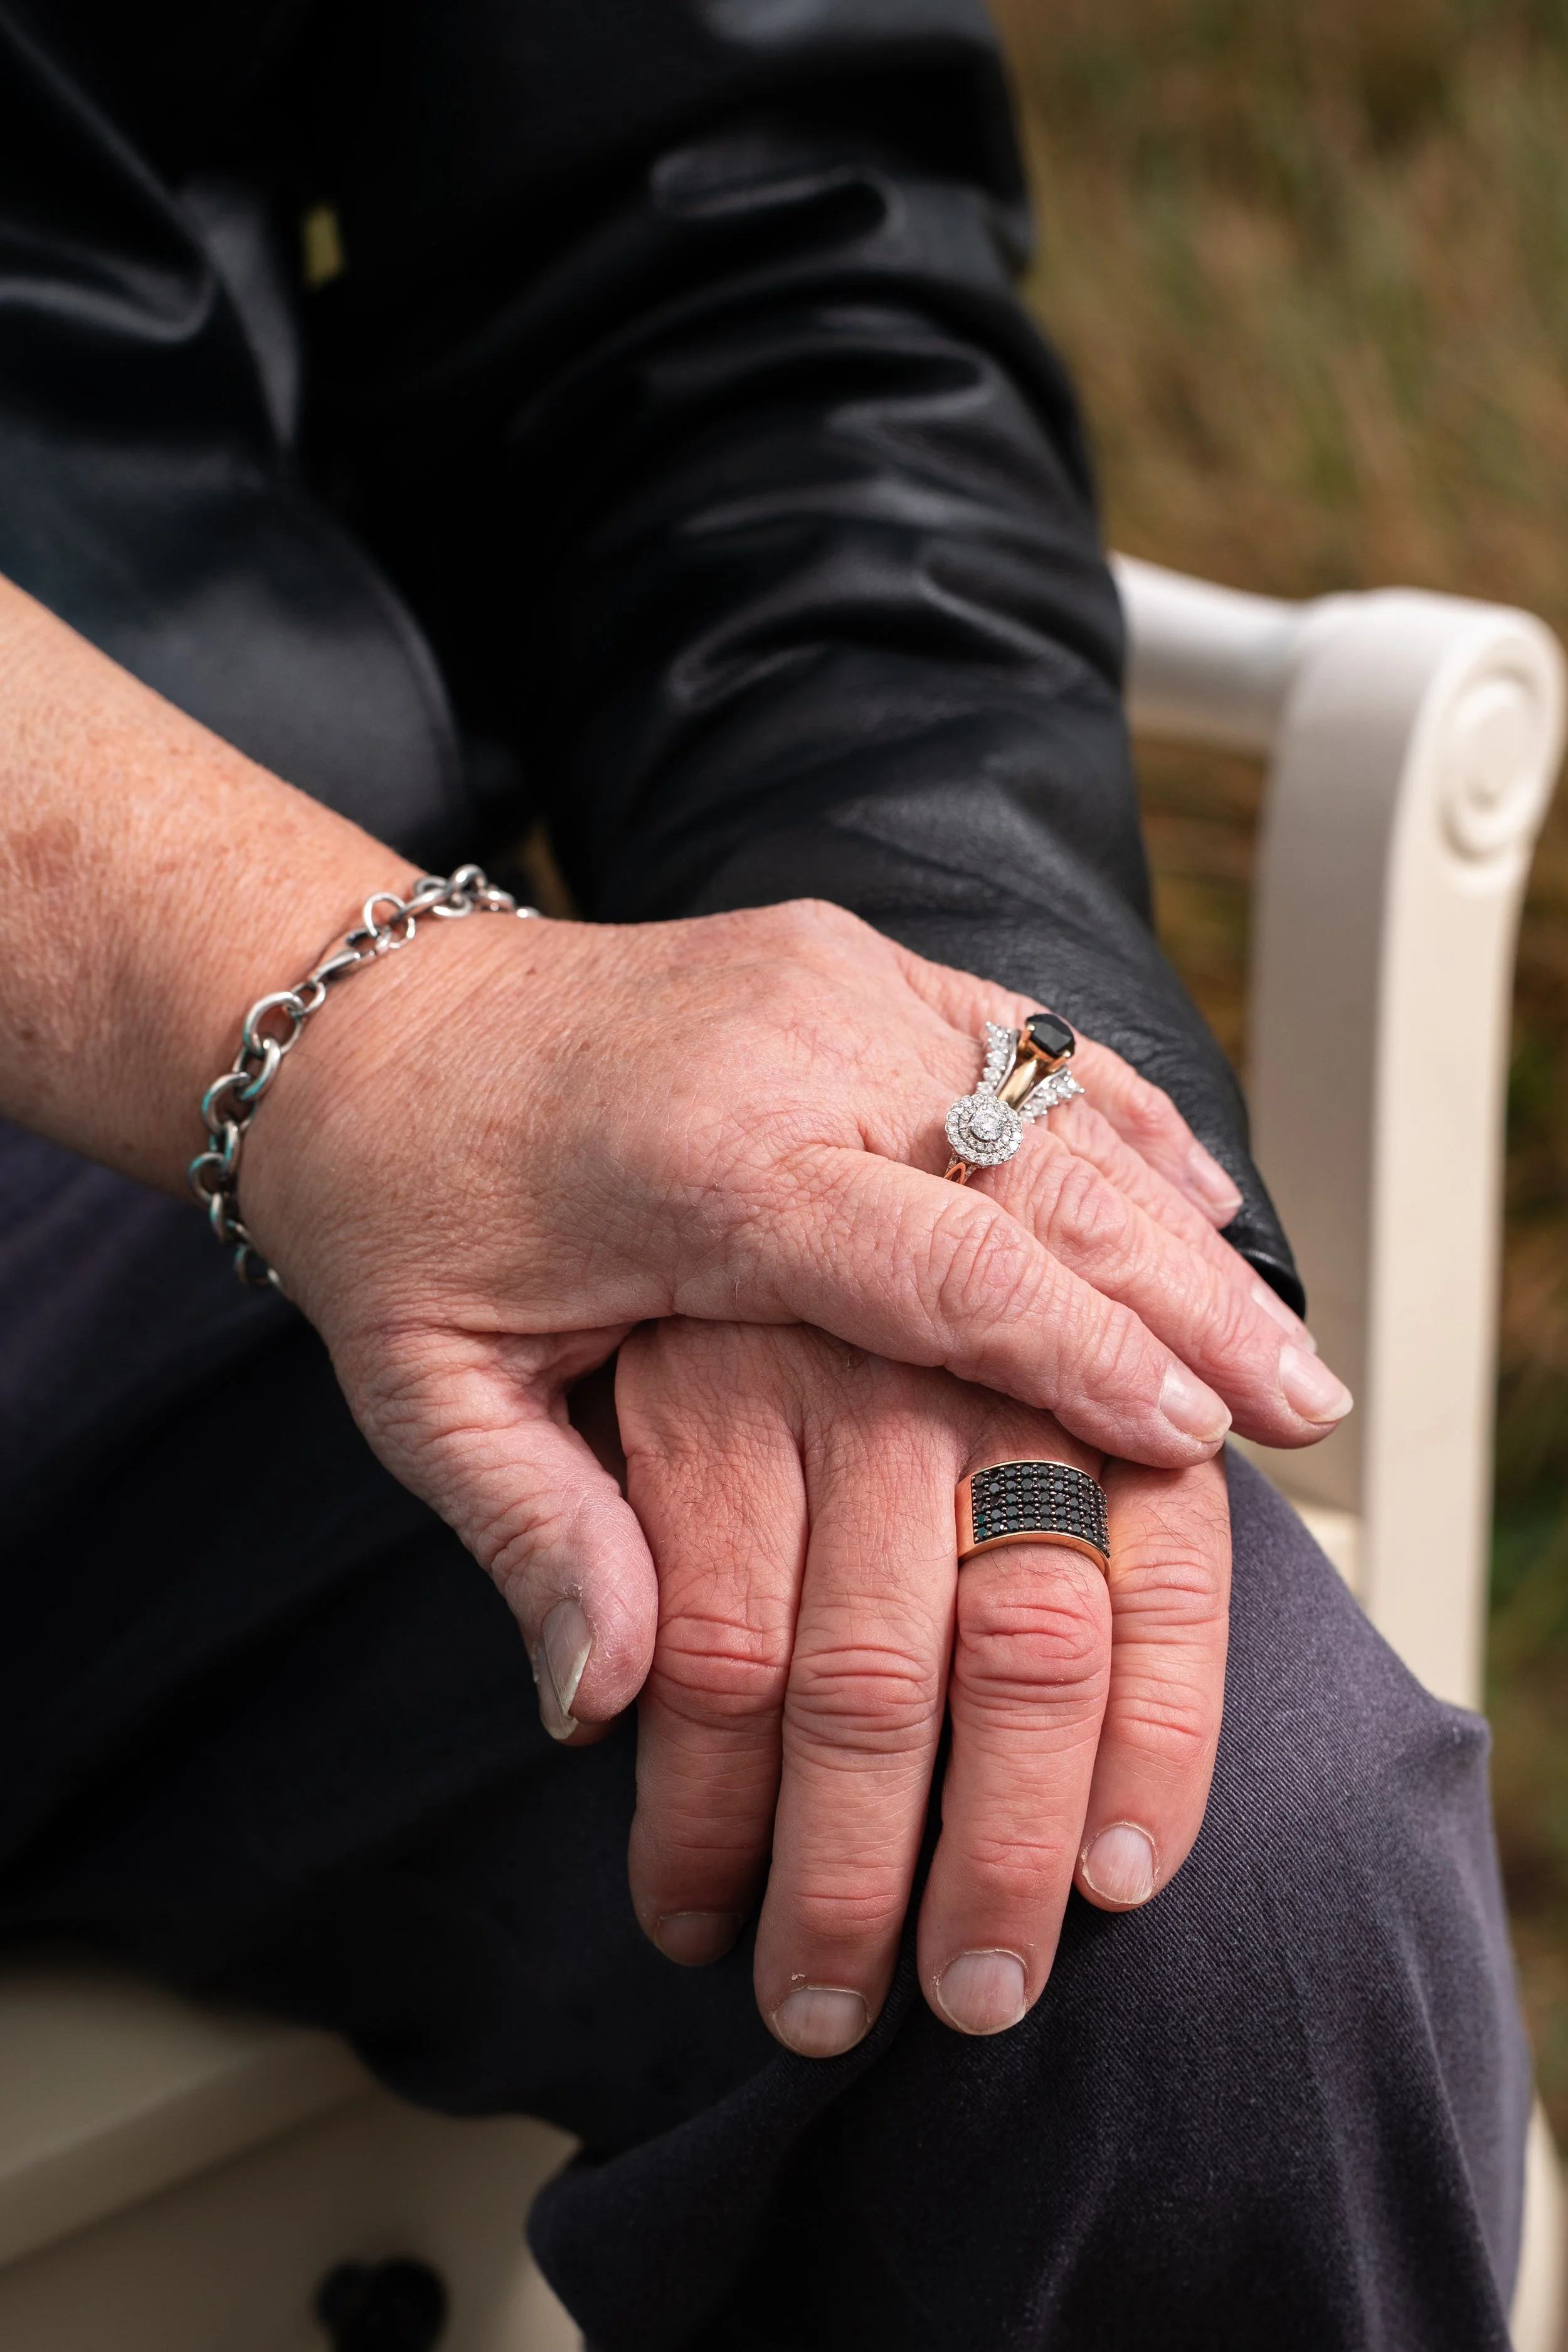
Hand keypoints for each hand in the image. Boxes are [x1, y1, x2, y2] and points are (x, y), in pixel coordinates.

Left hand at [241, 895, 1333, 1729]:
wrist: (362, 1017)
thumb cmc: (398, 1211)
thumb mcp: (427, 1385)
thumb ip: (529, 1529)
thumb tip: (601, 1704)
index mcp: (699, 1162)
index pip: (935, 1264)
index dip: (1076, 1350)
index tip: (1190, 1436)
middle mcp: (790, 1048)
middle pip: (1035, 1178)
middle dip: (1182, 1298)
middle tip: (1298, 1406)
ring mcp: (829, 983)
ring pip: (1053, 1103)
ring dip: (1176, 1222)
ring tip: (1280, 1335)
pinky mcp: (844, 959)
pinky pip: (1017, 1032)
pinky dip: (1114, 1114)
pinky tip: (1197, 1188)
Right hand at [616, 1319, 1229, 2048]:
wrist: (747, 1159)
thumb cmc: (923, 1346)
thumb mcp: (1048, 1408)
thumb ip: (1111, 1567)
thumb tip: (1120, 1850)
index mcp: (1096, 1389)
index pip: (1164, 1598)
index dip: (1159, 1764)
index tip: (1117, 1894)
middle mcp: (980, 1387)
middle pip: (1023, 1662)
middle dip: (998, 1862)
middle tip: (969, 1998)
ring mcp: (833, 1394)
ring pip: (854, 1684)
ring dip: (832, 1872)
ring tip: (818, 1998)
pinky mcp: (695, 1414)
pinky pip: (702, 1640)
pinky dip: (690, 1789)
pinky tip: (689, 1886)